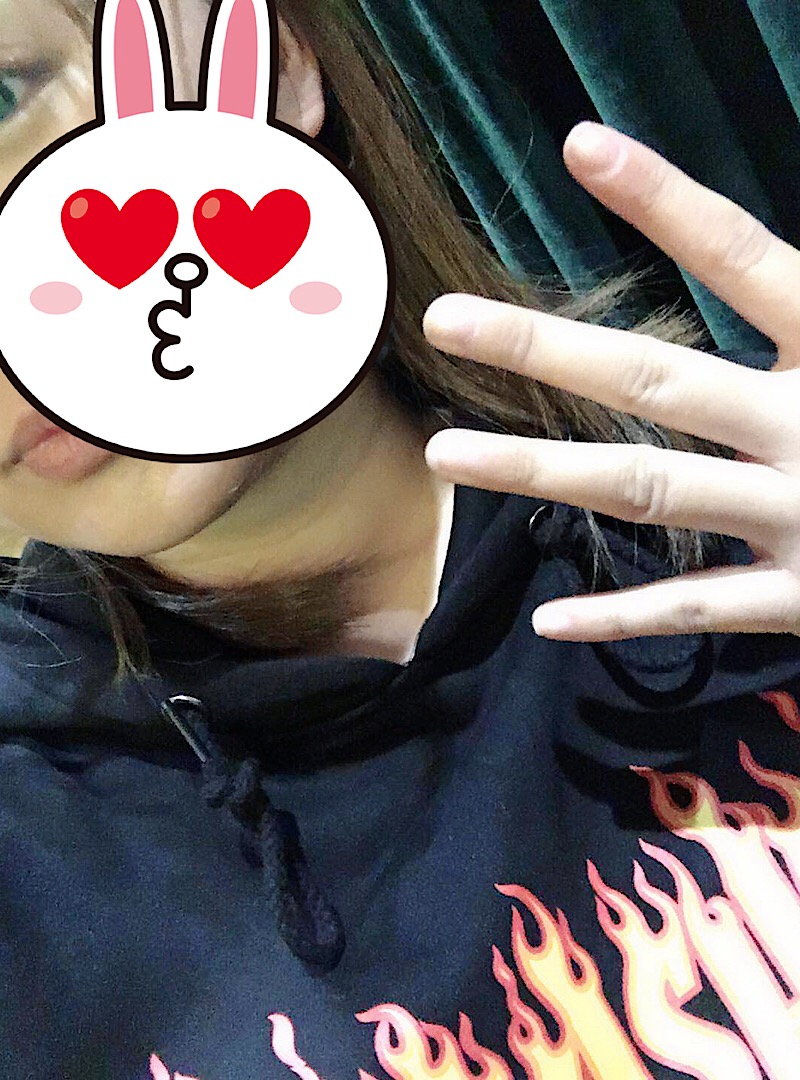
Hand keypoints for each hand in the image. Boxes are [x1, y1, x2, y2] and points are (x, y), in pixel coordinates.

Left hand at [422, 121, 799, 642]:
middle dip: (545, 350)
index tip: (581, 148)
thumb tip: (766, 262)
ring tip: (442, 455)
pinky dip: (625, 616)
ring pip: (647, 493)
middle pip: (657, 380)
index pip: (744, 257)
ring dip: (537, 474)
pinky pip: (698, 609)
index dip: (665, 203)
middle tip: (441, 320)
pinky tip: (548, 616)